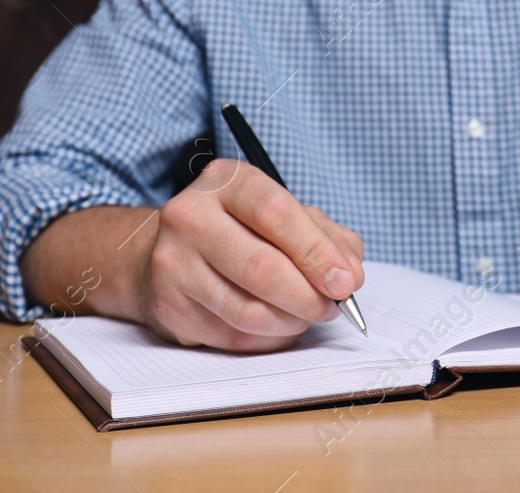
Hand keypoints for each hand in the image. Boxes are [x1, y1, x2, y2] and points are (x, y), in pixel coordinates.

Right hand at [134, 158, 365, 350]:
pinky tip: (277, 324)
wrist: (172, 249)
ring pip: (249, 311)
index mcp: (225, 181)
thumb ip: (327, 237)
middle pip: (262, 268)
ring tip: (307, 314)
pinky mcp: (170, 308)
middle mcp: (190, 217)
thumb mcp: (285, 213)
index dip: (317, 251)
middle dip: (309, 296)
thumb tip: (350, 275)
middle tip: (333, 305)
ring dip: (292, 322)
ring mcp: (174, 264)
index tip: (345, 280)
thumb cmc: (242, 228)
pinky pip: (233, 336)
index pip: (275, 212)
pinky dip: (269, 338)